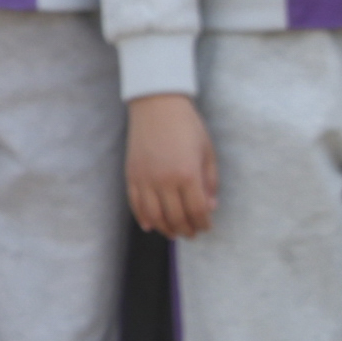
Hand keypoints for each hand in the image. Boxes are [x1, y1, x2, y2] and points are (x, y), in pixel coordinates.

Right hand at [127, 93, 218, 238]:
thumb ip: (209, 181)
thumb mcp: (207, 151)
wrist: (158, 107)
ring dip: (165, 229)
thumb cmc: (188, 126)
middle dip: (186, 229)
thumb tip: (210, 207)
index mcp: (187, 174)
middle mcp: (164, 181)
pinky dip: (144, 219)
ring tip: (175, 233)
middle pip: (175, 217)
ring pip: (154, 216)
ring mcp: (145, 180)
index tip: (206, 227)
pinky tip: (152, 226)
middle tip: (192, 234)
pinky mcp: (131, 177)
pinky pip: (136, 205)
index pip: (196, 210)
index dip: (202, 222)